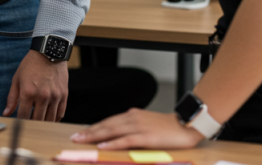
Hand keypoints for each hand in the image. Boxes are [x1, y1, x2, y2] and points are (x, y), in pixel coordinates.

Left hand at [3, 49, 68, 120]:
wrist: (49, 52)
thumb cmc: (31, 65)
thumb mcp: (17, 79)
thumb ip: (12, 98)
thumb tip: (6, 113)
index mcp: (28, 92)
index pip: (23, 116)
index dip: (20, 122)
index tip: (19, 123)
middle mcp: (42, 96)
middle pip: (37, 120)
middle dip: (32, 124)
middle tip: (29, 124)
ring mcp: (54, 96)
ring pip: (50, 120)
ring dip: (44, 124)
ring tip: (39, 122)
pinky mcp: (64, 95)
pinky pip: (60, 113)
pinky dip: (55, 119)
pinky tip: (50, 118)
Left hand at [70, 109, 203, 150]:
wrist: (186, 124)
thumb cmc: (168, 127)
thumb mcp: (146, 124)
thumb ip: (132, 126)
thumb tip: (118, 133)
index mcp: (132, 115)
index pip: (108, 121)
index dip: (93, 127)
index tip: (81, 132)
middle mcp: (132, 118)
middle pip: (106, 125)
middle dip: (89, 132)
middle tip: (75, 138)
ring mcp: (139, 127)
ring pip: (112, 131)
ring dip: (95, 136)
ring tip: (82, 141)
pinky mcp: (146, 137)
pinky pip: (125, 140)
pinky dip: (113, 143)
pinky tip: (103, 146)